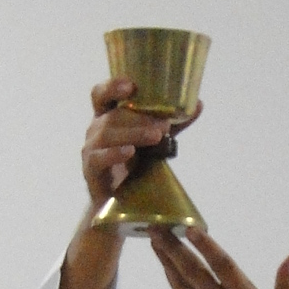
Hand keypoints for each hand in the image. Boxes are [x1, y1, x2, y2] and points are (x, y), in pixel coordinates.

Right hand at [82, 78, 199, 211]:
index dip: (112, 86)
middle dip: (139, 118)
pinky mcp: (91, 171)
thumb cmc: (134, 164)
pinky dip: (114, 153)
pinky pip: (98, 158)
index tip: (132, 85)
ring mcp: (91, 149)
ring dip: (134, 133)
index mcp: (108, 116)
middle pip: (113, 116)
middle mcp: (96, 129)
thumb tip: (197, 104)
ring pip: (107, 134)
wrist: (121, 202)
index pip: (102, 94)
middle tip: (164, 124)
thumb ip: (172, 124)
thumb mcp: (154, 140)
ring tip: (156, 137)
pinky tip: (129, 151)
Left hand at [150, 227, 288, 288]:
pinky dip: (173, 284)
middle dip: (174, 248)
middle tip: (158, 228)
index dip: (205, 246)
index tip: (190, 228)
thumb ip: (285, 284)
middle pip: (194, 271)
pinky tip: (166, 270)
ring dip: (167, 263)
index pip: (222, 265)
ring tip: (155, 242)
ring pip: (182, 286)